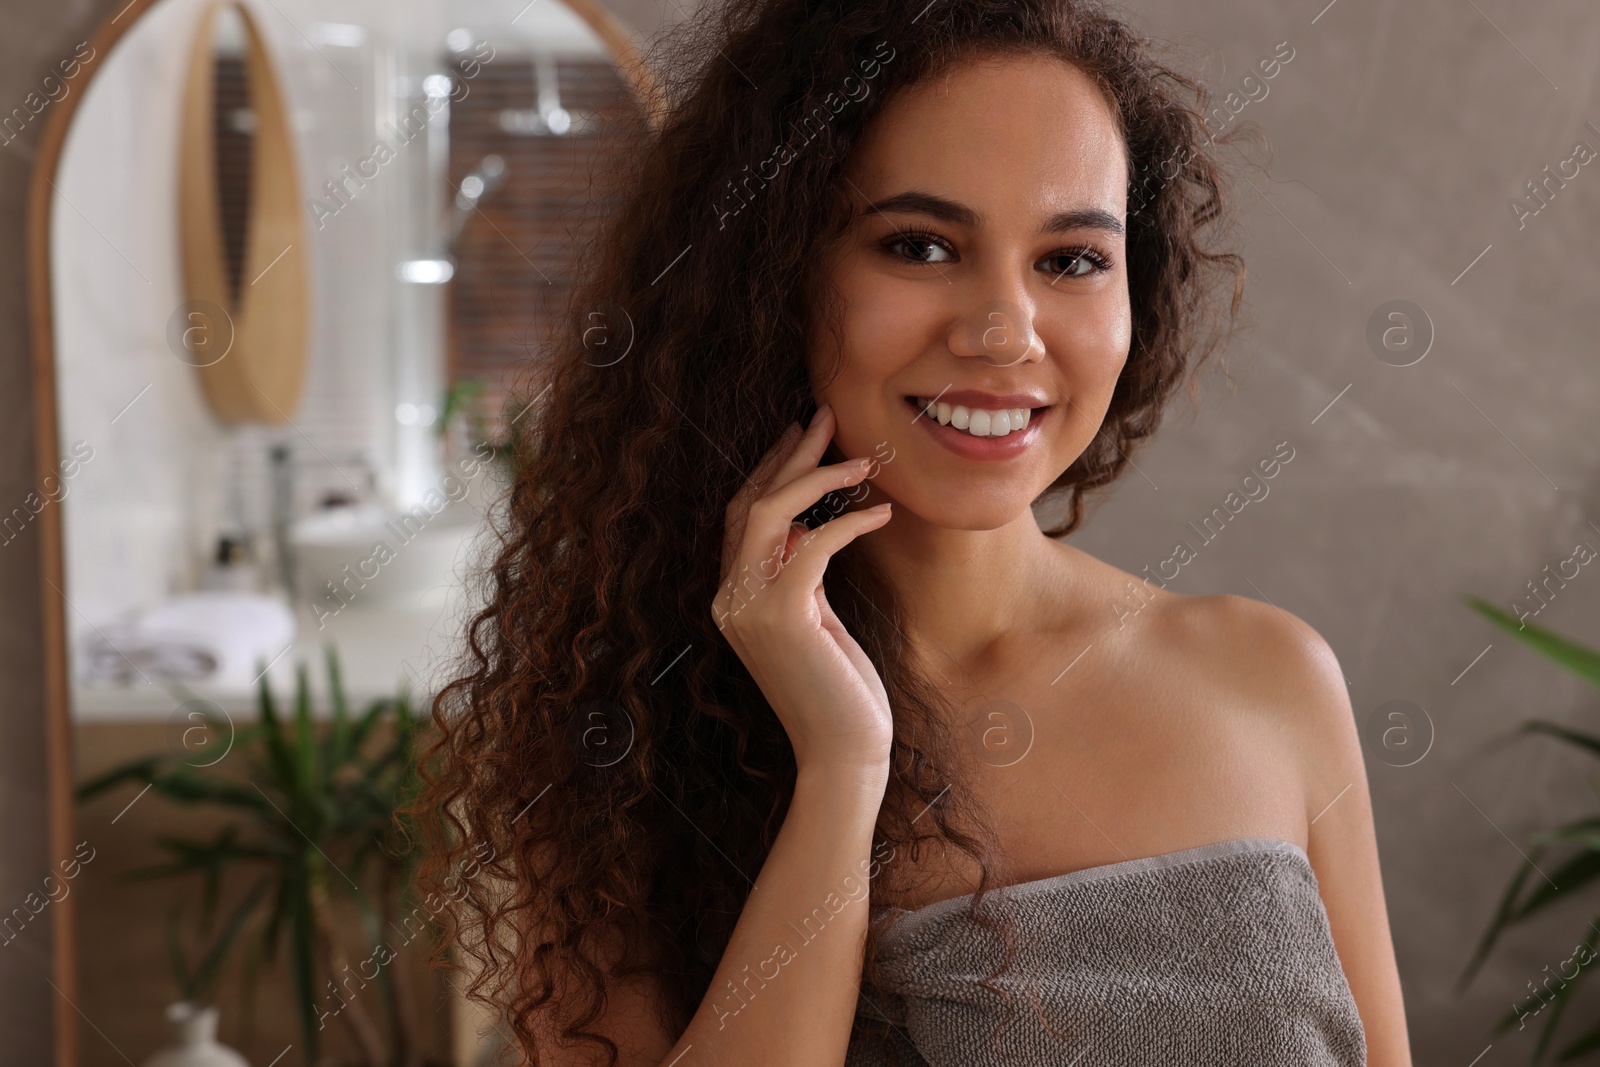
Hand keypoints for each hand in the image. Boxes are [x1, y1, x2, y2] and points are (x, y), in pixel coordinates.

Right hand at [713, 404, 894, 774]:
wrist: (843, 755)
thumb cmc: (839, 693)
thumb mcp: (816, 623)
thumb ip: (801, 580)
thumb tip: (808, 532)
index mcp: (733, 598)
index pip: (741, 515)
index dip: (769, 469)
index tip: (799, 434)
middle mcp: (730, 598)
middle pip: (748, 502)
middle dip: (788, 454)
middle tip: (824, 415)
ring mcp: (749, 607)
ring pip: (768, 513)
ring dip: (815, 476)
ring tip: (859, 457)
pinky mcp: (783, 616)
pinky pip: (812, 544)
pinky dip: (848, 523)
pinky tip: (881, 514)